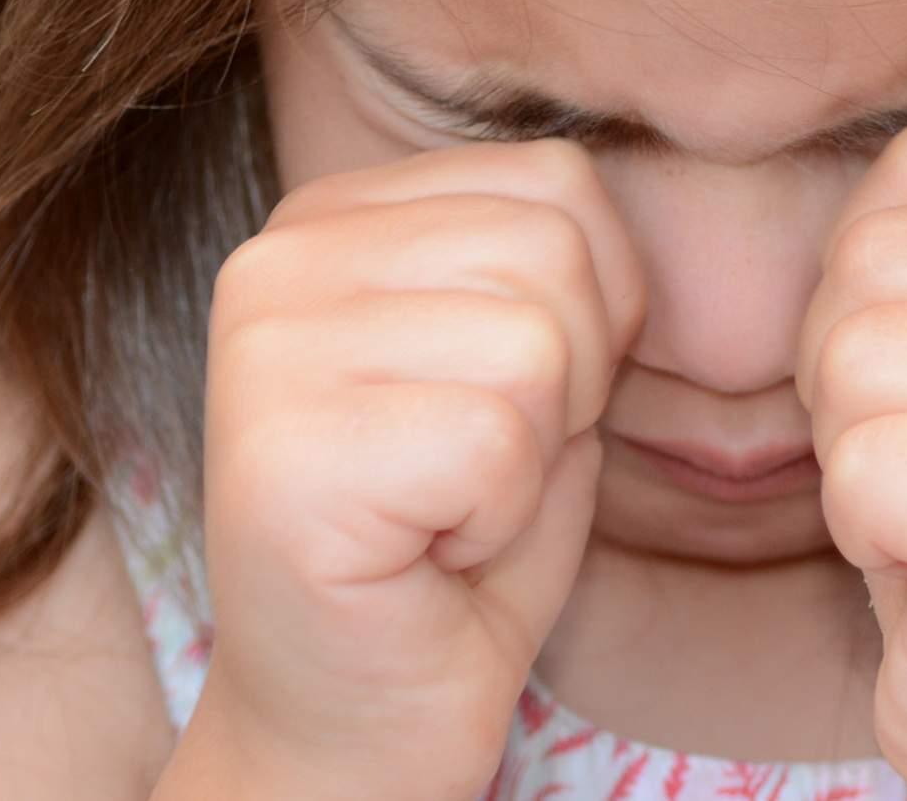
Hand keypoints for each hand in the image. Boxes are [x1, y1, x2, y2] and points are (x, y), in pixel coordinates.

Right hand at [183, 141, 647, 800]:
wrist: (359, 724)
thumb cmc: (456, 544)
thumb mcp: (526, 360)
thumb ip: (561, 260)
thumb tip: (641, 182)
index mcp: (332, 214)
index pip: (561, 181)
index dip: (593, 313)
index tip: (505, 406)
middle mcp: (275, 257)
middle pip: (556, 250)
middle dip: (572, 382)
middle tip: (479, 473)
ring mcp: (265, 352)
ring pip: (538, 343)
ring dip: (535, 453)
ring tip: (450, 508)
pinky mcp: (284, 457)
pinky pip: (499, 439)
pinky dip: (501, 517)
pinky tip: (427, 554)